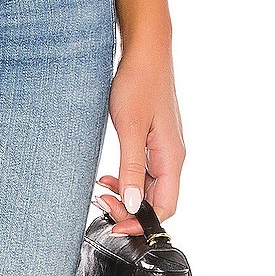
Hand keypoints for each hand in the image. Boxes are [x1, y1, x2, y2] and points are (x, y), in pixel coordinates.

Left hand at [93, 41, 185, 235]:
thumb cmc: (139, 82)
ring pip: (150, 185)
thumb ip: (132, 167)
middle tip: (102, 203)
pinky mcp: (154, 136)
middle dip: (131, 209)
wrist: (145, 50)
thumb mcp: (130, 127)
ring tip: (103, 190)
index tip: (116, 225)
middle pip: (157, 199)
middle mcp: (172, 155)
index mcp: (172, 157)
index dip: (141, 222)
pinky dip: (129, 177)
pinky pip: (145, 169)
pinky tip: (111, 174)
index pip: (164, 207)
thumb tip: (133, 205)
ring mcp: (164, 146)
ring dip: (128, 193)